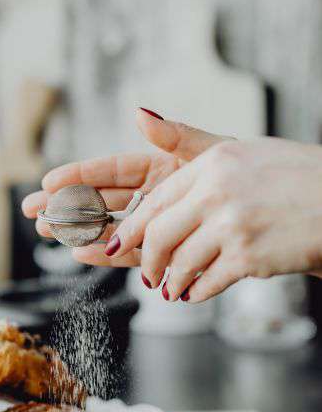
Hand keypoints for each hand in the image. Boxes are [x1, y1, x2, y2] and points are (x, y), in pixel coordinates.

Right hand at [22, 108, 226, 269]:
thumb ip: (174, 135)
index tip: (49, 180)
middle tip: (31, 210)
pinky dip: (105, 255)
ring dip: (75, 230)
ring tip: (45, 230)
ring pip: (106, 227)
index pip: (109, 171)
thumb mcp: (209, 152)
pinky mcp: (160, 251)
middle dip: (64, 205)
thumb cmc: (239, 177)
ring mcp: (153, 225)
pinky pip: (128, 254)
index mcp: (156, 167)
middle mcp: (149, 196)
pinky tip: (80, 253)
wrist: (261, 215)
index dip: (79, 176)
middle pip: (98, 200)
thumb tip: (139, 113)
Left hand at [107, 134, 321, 301]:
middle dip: (145, 262)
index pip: (156, 200)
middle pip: (158, 235)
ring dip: (171, 281)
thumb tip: (140, 117)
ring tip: (172, 288)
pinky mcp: (247, 258)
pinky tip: (193, 293)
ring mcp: (231, 226)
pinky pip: (205, 283)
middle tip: (146, 276)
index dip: (132, 228)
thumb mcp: (241, 150)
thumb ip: (189, 143)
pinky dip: (194, 292)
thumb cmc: (294, 177)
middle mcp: (217, 191)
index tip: (117, 244)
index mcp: (213, 162)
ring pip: (179, 264)